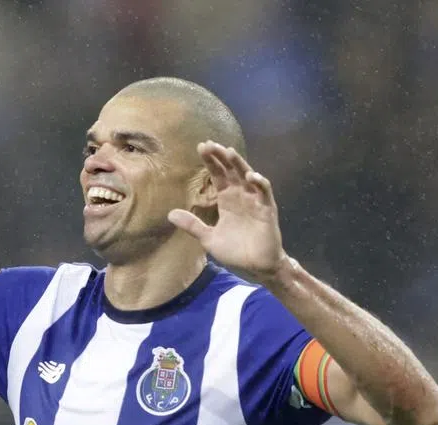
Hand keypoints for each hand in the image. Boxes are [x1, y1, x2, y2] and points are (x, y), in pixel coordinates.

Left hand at [168, 142, 288, 281]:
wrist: (256, 267)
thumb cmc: (236, 252)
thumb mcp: (209, 238)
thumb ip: (193, 225)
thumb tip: (170, 214)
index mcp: (227, 200)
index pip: (218, 175)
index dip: (211, 161)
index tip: (200, 147)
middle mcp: (240, 196)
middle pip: (231, 170)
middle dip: (221, 156)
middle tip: (210, 144)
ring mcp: (255, 201)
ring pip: (248, 176)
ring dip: (239, 164)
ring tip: (229, 152)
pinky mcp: (267, 209)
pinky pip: (264, 192)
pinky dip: (259, 182)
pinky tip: (250, 176)